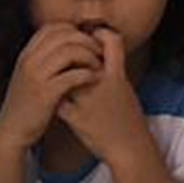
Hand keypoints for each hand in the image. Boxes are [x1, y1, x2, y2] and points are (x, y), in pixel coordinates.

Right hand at [0, 23, 102, 148]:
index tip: (86, 42)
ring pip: (69, 52)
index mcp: (27, 54)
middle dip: (86, 40)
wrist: (11, 130)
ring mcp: (36, 77)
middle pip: (64, 35)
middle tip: (99, 52)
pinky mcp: (45, 94)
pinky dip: (86, 74)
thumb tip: (63, 48)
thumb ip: (42, 61)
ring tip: (98, 66)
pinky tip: (93, 79)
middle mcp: (29, 61)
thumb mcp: (29, 77)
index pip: (52, 28)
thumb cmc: (26, 105)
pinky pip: (71, 75)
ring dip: (89, 56)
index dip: (73, 31)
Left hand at [53, 27, 150, 167]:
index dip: (99, 34)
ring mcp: (87, 101)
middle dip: (71, 54)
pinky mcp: (75, 118)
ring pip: (63, 76)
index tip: (91, 38)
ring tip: (59, 77)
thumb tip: (98, 48)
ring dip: (59, 74)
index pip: (111, 40)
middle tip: (67, 58)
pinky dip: (54, 98)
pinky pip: (57, 101)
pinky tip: (56, 100)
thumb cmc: (128, 118)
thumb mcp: (126, 87)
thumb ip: (112, 68)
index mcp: (118, 75)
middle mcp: (102, 84)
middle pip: (80, 55)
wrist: (129, 148)